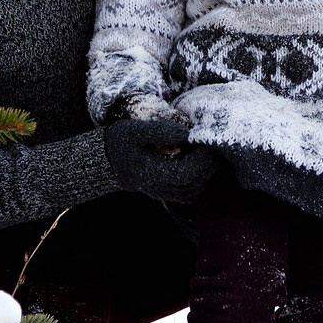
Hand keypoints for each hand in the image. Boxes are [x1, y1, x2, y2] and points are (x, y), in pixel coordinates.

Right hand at [103, 114, 218, 203]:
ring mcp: (163, 192)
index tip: (207, 142)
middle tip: (214, 146)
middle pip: (194, 184)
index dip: (201, 160)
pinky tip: (199, 162)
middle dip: (208, 166)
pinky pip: (189, 192)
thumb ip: (160, 131)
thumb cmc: (122, 141)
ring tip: (209, 153)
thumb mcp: (135, 130)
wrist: (108, 159)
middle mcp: (159, 187)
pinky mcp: (167, 191)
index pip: (186, 174)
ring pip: (194, 191)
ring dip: (206, 173)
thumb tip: (186, 133)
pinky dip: (199, 179)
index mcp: (152, 174)